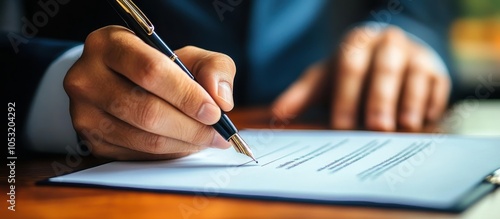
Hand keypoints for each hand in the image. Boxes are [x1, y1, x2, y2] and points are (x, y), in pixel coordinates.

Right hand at [64, 25, 234, 159]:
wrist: (120, 82)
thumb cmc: (159, 67)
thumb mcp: (188, 56)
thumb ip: (213, 68)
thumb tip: (220, 99)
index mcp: (110, 44)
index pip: (150, 71)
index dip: (187, 95)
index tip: (214, 111)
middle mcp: (87, 77)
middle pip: (146, 110)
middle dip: (191, 126)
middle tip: (217, 133)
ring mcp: (85, 111)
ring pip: (143, 137)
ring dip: (183, 143)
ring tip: (206, 139)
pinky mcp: (91, 140)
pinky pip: (138, 154)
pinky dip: (168, 152)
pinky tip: (183, 144)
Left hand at [272, 26, 450, 131]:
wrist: (387, 53)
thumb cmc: (351, 72)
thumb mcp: (326, 78)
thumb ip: (303, 95)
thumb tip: (278, 113)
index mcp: (357, 43)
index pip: (350, 67)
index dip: (346, 96)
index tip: (341, 126)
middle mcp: (388, 43)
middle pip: (385, 69)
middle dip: (381, 99)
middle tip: (378, 128)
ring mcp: (415, 54)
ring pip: (416, 75)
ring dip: (411, 102)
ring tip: (405, 127)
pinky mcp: (436, 69)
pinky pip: (438, 85)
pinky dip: (433, 104)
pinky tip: (426, 122)